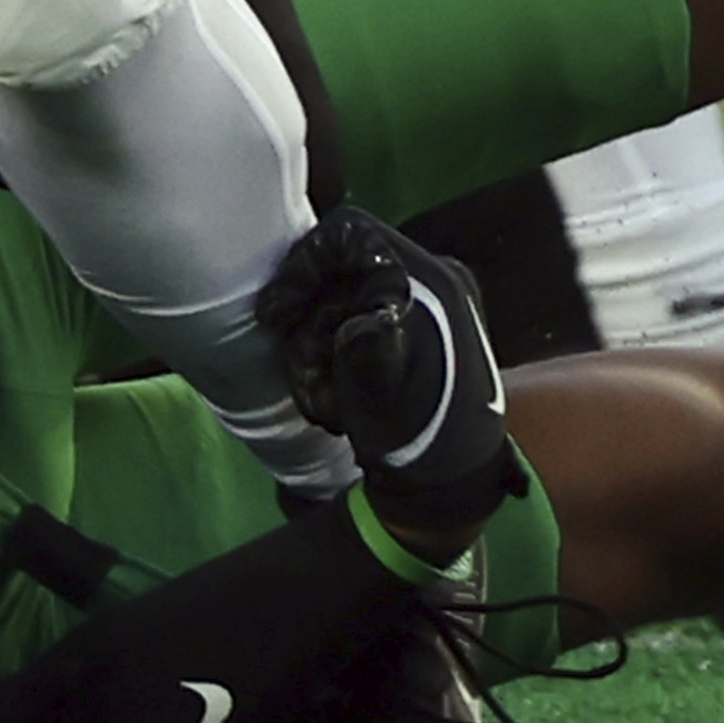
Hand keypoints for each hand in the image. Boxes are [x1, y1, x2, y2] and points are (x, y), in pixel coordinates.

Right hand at [257, 208, 524, 544]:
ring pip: (340, 302)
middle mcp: (434, 280)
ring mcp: (425, 304)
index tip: (274, 316)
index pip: (351, 234)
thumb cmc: (419, 442)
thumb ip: (370, 351)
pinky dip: (336, 359)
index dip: (301, 266)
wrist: (448, 488)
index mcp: (435, 282)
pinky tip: (338, 400)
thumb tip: (363, 318)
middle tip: (304, 375)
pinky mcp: (412, 329)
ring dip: (318, 350)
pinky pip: (355, 322)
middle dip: (309, 325)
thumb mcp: (385, 399)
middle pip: (339, 271)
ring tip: (325, 403)